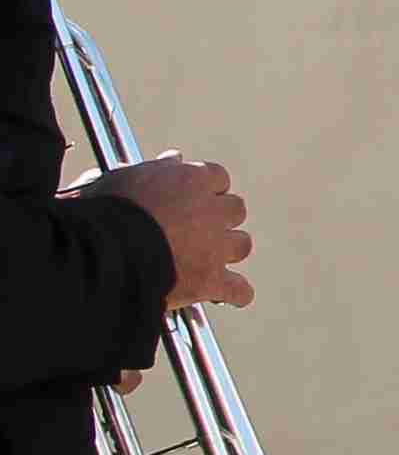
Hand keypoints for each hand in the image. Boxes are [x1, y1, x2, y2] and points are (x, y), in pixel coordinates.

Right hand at [81, 156, 251, 311]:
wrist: (102, 250)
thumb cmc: (103, 211)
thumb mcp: (120, 178)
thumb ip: (152, 169)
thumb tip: (172, 159)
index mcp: (190, 179)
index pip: (216, 177)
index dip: (205, 190)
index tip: (194, 197)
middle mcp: (210, 210)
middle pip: (234, 209)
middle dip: (220, 219)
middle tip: (199, 229)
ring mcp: (214, 246)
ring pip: (241, 245)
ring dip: (227, 252)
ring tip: (209, 259)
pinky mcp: (210, 280)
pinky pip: (239, 288)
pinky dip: (235, 293)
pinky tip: (227, 295)